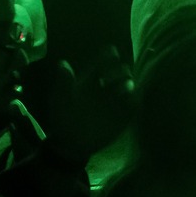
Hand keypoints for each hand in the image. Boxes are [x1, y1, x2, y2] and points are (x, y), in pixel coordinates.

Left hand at [46, 46, 134, 163]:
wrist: (70, 143)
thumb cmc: (63, 118)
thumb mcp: (60, 99)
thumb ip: (63, 82)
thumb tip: (63, 62)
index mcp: (90, 81)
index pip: (102, 63)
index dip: (108, 56)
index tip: (112, 53)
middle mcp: (105, 88)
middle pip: (119, 72)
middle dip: (121, 71)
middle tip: (120, 74)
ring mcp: (115, 101)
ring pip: (129, 86)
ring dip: (129, 84)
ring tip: (126, 87)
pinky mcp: (123, 115)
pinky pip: (134, 104)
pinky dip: (136, 100)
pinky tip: (133, 100)